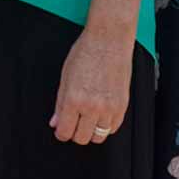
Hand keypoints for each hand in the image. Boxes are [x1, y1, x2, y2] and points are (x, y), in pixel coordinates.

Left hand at [50, 28, 131, 145]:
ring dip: (91, 131)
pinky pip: (113, 128)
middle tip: (73, 124)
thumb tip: (56, 122)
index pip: (65, 131)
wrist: (109, 40)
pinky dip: (105, 126)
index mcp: (74, 99)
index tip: (61, 131)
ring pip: (99, 136)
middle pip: (82, 137)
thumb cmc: (86, 52)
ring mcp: (109, 108)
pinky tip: (99, 116)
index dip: (61, 133)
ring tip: (86, 120)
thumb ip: (60, 103)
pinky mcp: (123, 106)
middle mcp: (92, 107)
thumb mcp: (65, 77)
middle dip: (74, 134)